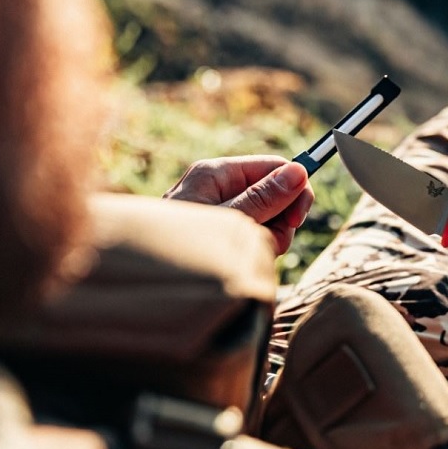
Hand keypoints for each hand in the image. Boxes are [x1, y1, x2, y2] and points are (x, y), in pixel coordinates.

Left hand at [164, 156, 313, 254]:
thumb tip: (298, 171)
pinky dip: (253, 248)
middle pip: (274, 193)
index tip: (297, 219)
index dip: (293, 190)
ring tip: (245, 254)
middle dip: (278, 221)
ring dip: (267, 239)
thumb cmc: (182, 248)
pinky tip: (238, 260)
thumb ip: (264, 198)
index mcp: (216, 173)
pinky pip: (252, 233)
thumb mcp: (229, 221)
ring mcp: (220, 209)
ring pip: (267, 217)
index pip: (273, 166)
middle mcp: (218, 187)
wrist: (149, 282)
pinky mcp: (220, 229)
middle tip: (267, 243)